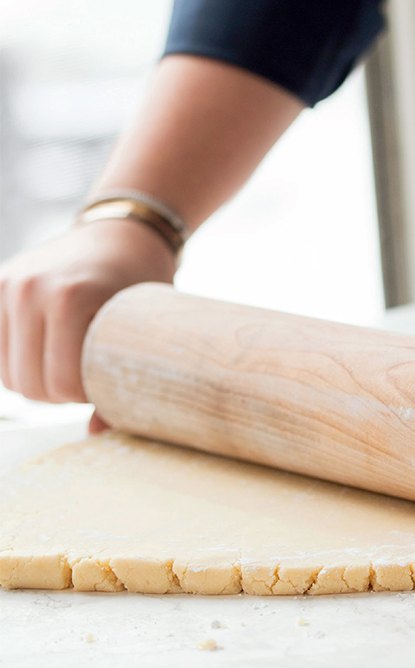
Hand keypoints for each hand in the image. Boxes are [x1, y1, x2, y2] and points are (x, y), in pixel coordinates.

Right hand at [0, 218, 176, 404]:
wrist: (124, 232)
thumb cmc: (143, 282)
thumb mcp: (147, 327)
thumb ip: (125, 379)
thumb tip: (97, 434)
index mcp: (70, 297)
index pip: (61, 383)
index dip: (85, 396)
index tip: (108, 384)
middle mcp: (30, 289)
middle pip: (28, 384)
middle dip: (61, 395)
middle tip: (92, 379)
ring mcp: (7, 285)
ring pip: (7, 374)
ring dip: (39, 381)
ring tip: (72, 366)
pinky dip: (20, 363)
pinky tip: (48, 355)